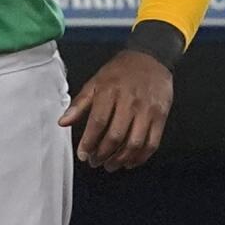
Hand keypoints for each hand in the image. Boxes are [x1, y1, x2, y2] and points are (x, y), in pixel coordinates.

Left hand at [59, 49, 172, 170]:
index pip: (98, 123)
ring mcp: (147, 111)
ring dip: (121, 159)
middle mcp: (129, 103)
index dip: (89, 142)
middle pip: (116, 136)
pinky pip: (152, 143)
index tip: (83, 154)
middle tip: (94, 162)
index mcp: (109, 93)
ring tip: (110, 165)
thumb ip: (79, 104)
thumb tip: (62, 122)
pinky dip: (141, 157)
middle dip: (103, 154)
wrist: (150, 59)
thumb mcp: (94, 82)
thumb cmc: (118, 72)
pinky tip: (130, 162)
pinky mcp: (161, 117)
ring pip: (134, 143)